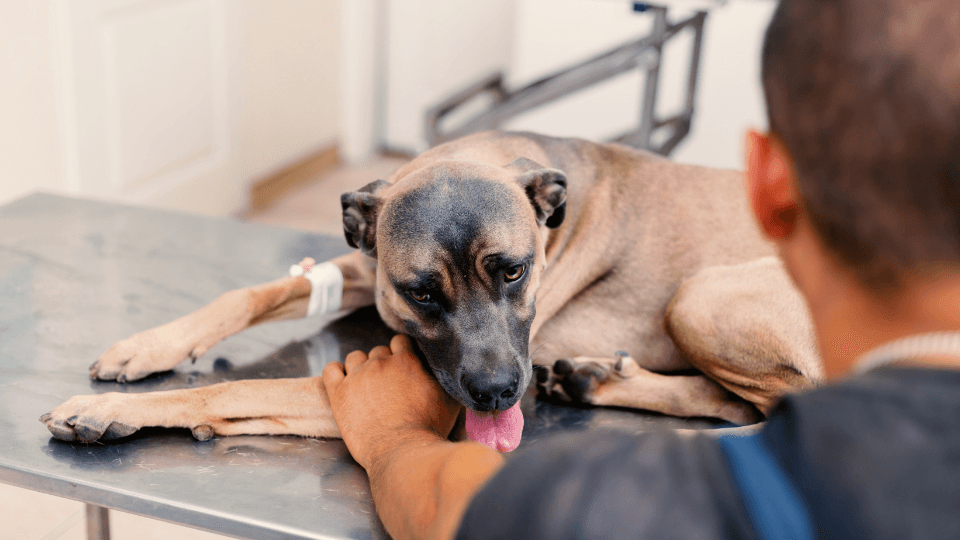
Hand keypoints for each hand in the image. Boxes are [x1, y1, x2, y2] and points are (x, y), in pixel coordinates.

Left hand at [323, 334, 461, 470]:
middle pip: (378, 351)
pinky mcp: (338, 393)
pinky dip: (336, 372)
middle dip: (382, 364)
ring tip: (366, 387)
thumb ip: (448, 379)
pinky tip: (343, 383)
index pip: (400, 342)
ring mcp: (357, 376)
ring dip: (360, 367)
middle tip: (387, 385)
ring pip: (355, 357)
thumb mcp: (450, 400)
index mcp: (407, 361)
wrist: (402, 452)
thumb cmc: (428, 430)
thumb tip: (452, 370)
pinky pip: (330, 370)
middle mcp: (380, 363)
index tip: (402, 367)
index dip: (402, 353)